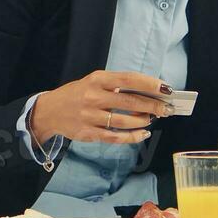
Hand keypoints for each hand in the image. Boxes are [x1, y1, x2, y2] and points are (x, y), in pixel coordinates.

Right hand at [30, 70, 171, 144]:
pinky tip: (143, 133)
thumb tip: (148, 92)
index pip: (128, 79)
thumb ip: (117, 85)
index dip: (149, 84)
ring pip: (125, 122)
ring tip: (152, 119)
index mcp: (97, 80)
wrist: (50, 111)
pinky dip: (133, 136)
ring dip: (143, 121)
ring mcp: (90, 116)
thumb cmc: (78, 94)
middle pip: (130, 102)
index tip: (166, 88)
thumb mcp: (94, 81)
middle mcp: (93, 97)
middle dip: (152, 106)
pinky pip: (116, 137)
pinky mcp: (88, 133)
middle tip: (167, 108)